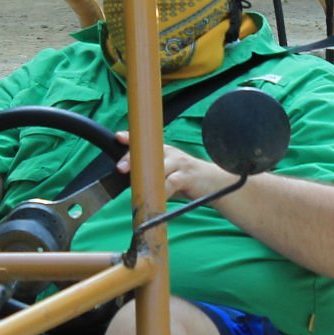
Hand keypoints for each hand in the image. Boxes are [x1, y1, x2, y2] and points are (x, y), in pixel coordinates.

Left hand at [115, 132, 239, 201]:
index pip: (145, 142)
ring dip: (146, 177)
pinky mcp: (187, 176)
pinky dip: (163, 191)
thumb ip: (151, 175)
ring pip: (159, 168)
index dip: (132, 138)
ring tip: (136, 184)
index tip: (119, 137)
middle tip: (121, 168)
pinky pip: (171, 183)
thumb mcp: (168, 173)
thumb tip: (130, 181)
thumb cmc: (187, 179)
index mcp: (165, 151)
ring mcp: (179, 164)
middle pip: (148, 153)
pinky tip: (156, 197)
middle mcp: (171, 154)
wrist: (214, 183)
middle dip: (133, 159)